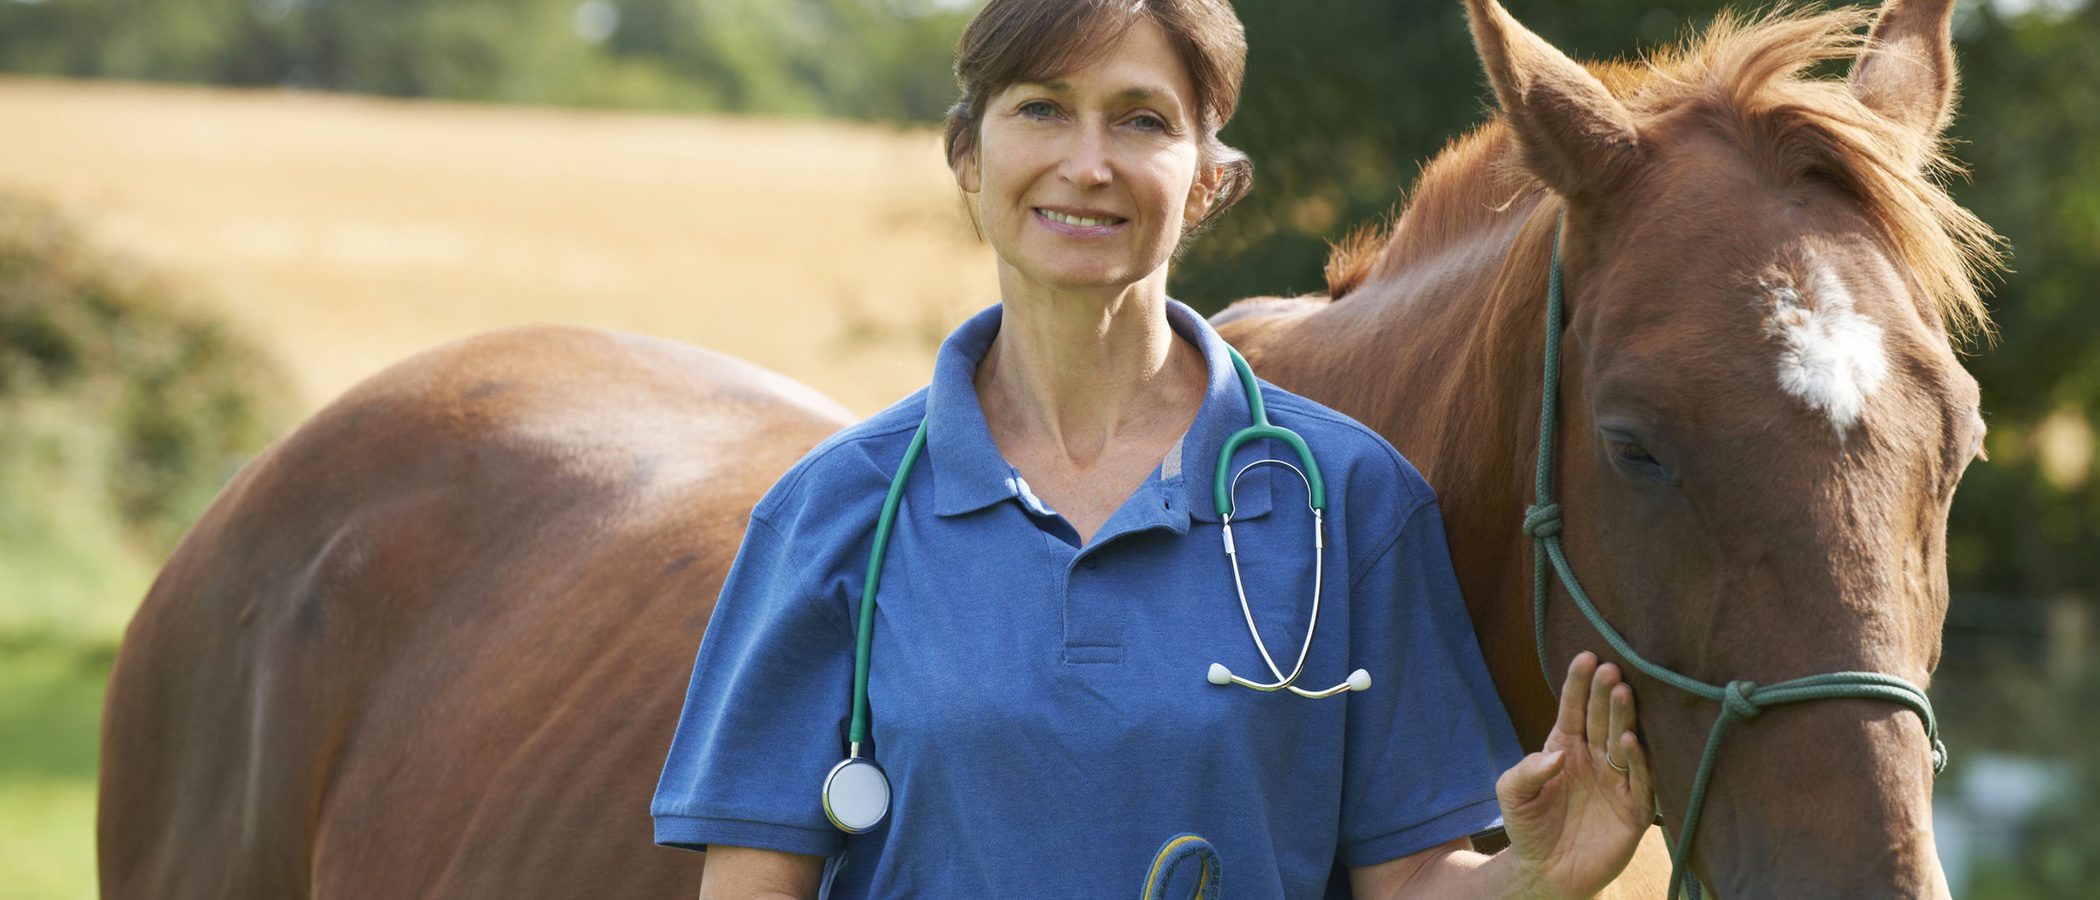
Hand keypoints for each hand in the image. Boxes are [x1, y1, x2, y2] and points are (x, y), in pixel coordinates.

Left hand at [1495, 652, 1654, 899]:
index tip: (1585, 656)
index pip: (1573, 708)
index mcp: (1565, 747)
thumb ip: (1526, 771)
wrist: (1547, 873)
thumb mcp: (1512, 795)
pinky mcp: (1634, 809)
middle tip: (1610, 669)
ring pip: (1622, 741)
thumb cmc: (1528, 827)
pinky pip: (1639, 780)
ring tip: (1622, 691)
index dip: (1578, 684)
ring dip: (1623, 717)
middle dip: (1605, 693)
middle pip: (1601, 718)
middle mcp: (1595, 758)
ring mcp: (1616, 781)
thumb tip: (1557, 754)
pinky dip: (1637, 760)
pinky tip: (1630, 739)